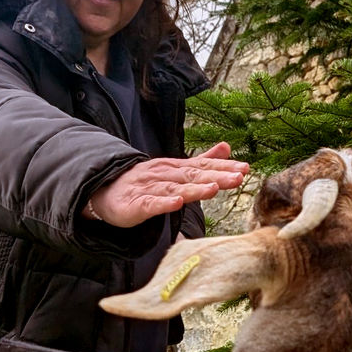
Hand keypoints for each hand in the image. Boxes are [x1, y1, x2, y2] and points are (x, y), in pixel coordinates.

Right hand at [87, 142, 247, 227]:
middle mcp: (164, 175)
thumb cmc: (143, 182)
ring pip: (174, 189)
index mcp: (175, 168)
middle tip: (238, 177)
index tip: (245, 168)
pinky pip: (150, 204)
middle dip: (216, 176)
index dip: (223, 168)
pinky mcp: (135, 205)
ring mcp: (149, 189)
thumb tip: (227, 147)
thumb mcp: (175, 169)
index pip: (202, 166)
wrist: (105, 190)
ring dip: (194, 189)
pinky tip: (177, 204)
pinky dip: (163, 204)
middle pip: (193, 176)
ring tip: (213, 189)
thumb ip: (201, 161)